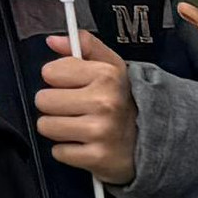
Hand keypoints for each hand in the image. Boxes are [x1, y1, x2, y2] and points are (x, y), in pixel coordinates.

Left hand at [34, 43, 140, 184]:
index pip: (49, 72)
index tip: (76, 87)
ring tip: (80, 127)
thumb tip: (54, 40)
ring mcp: (100, 131)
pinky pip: (59, 152)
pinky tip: (86, 145)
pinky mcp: (97, 157)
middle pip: (43, 100)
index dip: (59, 80)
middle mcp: (104, 102)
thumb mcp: (113, 68)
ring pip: (46, 126)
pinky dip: (69, 151)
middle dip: (55, 106)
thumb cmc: (125, 103)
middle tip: (77, 110)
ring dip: (59, 129)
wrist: (154, 141)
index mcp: (106, 76)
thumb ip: (85, 47)